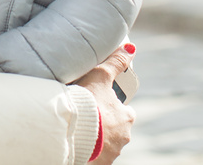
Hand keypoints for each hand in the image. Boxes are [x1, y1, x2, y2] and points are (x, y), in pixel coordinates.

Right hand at [73, 44, 135, 163]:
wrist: (71, 133)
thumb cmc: (87, 103)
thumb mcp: (100, 76)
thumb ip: (115, 62)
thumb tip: (131, 48)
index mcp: (126, 117)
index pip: (125, 111)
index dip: (112, 106)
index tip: (99, 102)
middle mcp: (123, 137)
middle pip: (116, 128)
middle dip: (105, 123)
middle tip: (87, 114)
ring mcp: (111, 153)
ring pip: (105, 143)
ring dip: (96, 136)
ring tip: (80, 128)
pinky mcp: (99, 163)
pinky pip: (95, 156)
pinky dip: (89, 149)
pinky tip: (79, 142)